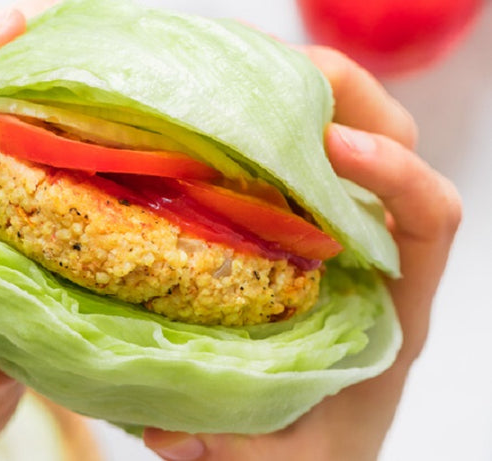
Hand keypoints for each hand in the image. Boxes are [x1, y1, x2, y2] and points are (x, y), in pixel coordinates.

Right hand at [144, 47, 461, 460]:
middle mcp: (373, 258)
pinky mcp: (296, 231)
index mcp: (394, 309)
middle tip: (283, 69)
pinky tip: (222, 115)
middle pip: (397, 149)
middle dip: (352, 98)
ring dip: (310, 95)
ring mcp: (336, 237)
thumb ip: (240, 450)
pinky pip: (299, 161)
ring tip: (245, 69)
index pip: (429, 220)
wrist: (313, 450)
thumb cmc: (316, 451)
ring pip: (351, 139)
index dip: (398, 174)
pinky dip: (270, 125)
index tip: (338, 148)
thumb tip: (171, 435)